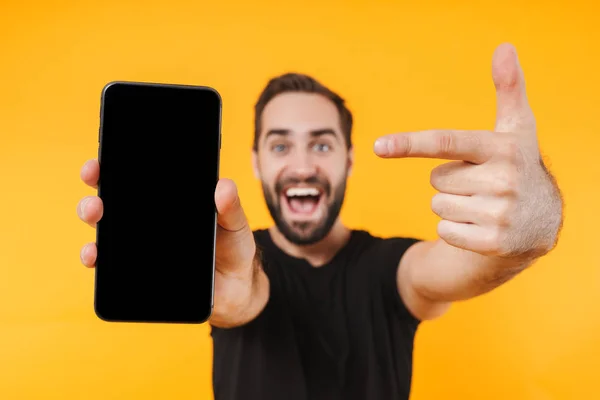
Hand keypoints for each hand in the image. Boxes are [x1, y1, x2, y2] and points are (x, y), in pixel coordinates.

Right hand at [77, 159, 267, 326]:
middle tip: (96, 183)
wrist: (234, 288)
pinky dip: (95, 256)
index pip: (138, 175)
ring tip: (95, 214)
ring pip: (105, 225)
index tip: (103, 159)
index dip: (115, 163)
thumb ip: (230, 208)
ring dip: (92, 217)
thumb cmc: (233, 249)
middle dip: (97, 186)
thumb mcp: (235, 225)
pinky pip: (108, 262)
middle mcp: (148, 217)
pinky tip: (94, 255)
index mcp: (170, 199)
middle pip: (113, 196)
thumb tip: (223, 185)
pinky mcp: (135, 269)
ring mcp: (139, 243)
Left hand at [374, 43, 562, 260]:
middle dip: (450, 181)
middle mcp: (502, 180)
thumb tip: (504, 47)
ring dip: (452, 207)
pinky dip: (454, 230)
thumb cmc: (519, 166)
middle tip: (480, 183)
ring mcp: (499, 214)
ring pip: (437, 207)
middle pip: (437, 180)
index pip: (446, 142)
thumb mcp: (517, 130)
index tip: (379, 146)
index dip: (410, 143)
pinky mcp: (493, 242)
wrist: (542, 221)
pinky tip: (480, 226)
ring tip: (482, 204)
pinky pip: (444, 232)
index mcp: (501, 148)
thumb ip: (508, 89)